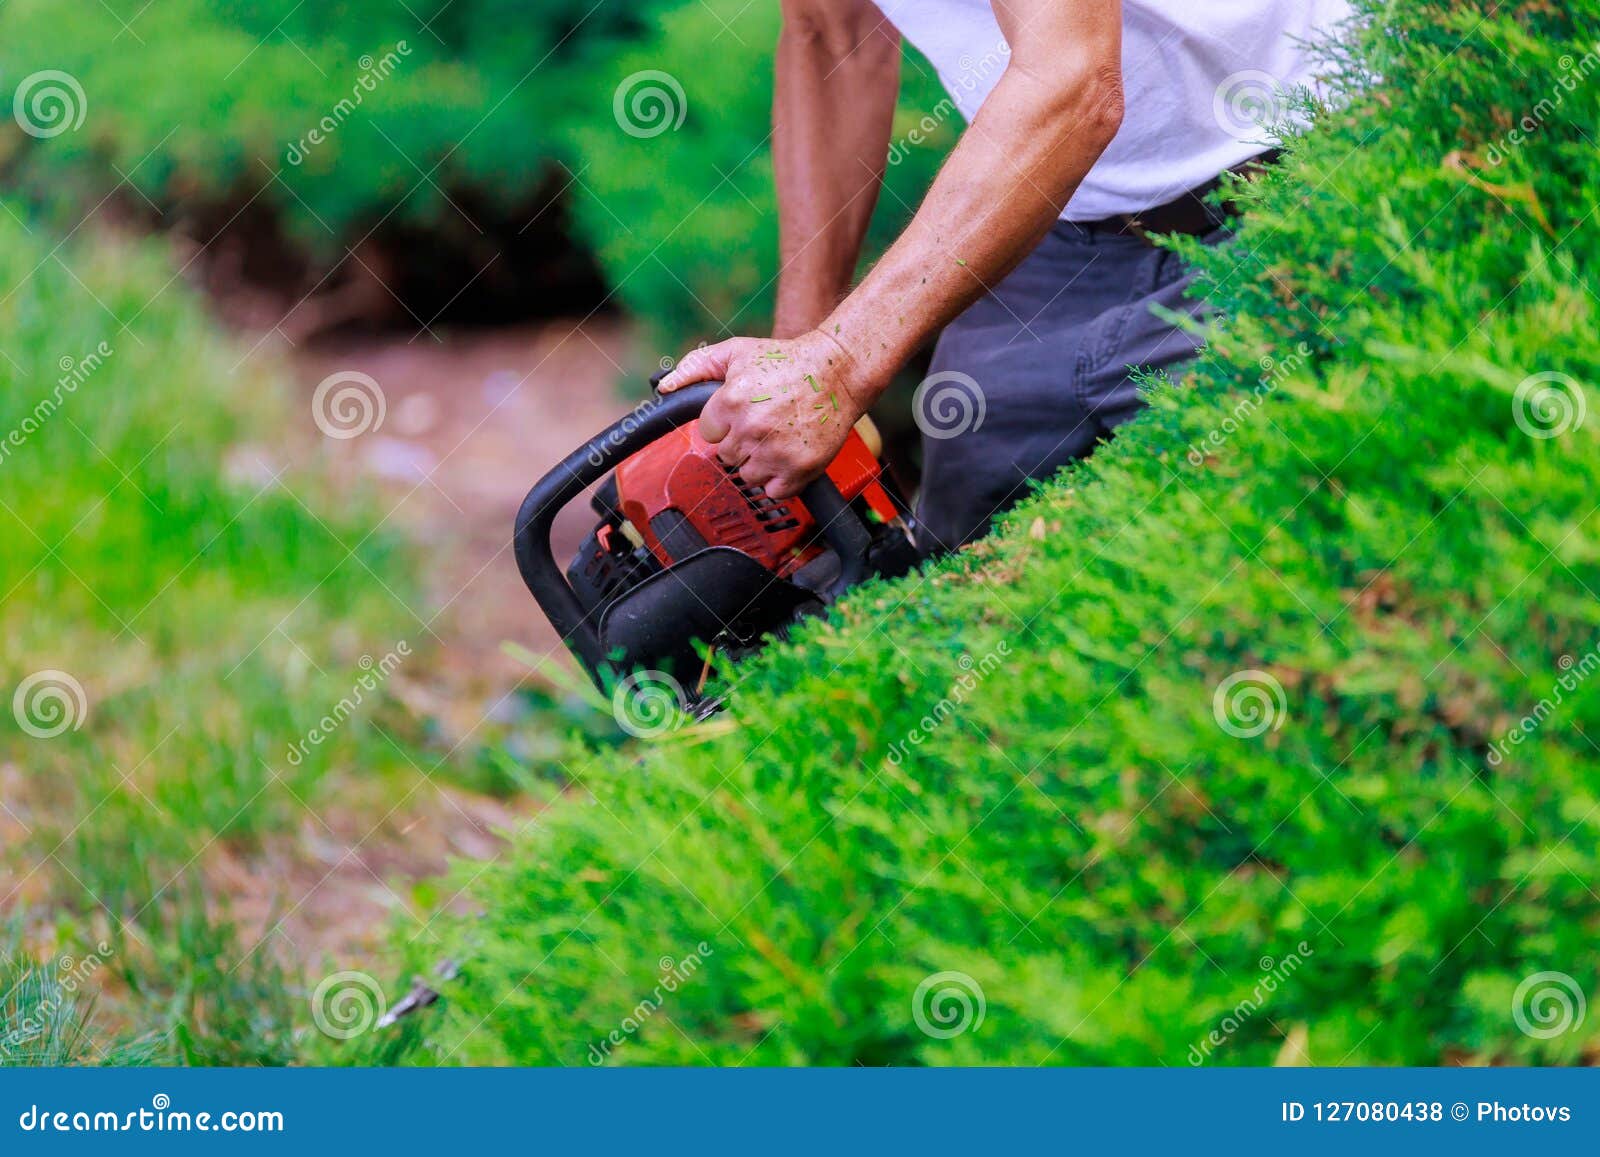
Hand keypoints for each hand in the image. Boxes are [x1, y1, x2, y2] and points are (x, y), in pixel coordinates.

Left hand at [656, 330, 878, 497]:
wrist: (837, 372)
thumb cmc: (787, 361)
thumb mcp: (736, 352)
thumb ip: (696, 367)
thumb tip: (663, 386)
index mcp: (731, 402)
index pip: (708, 434)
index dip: (724, 424)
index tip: (741, 414)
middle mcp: (751, 430)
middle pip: (727, 457)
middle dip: (741, 443)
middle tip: (763, 424)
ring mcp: (775, 452)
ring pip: (748, 476)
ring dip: (759, 463)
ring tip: (777, 439)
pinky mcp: (799, 470)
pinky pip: (774, 492)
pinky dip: (780, 480)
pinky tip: (788, 455)